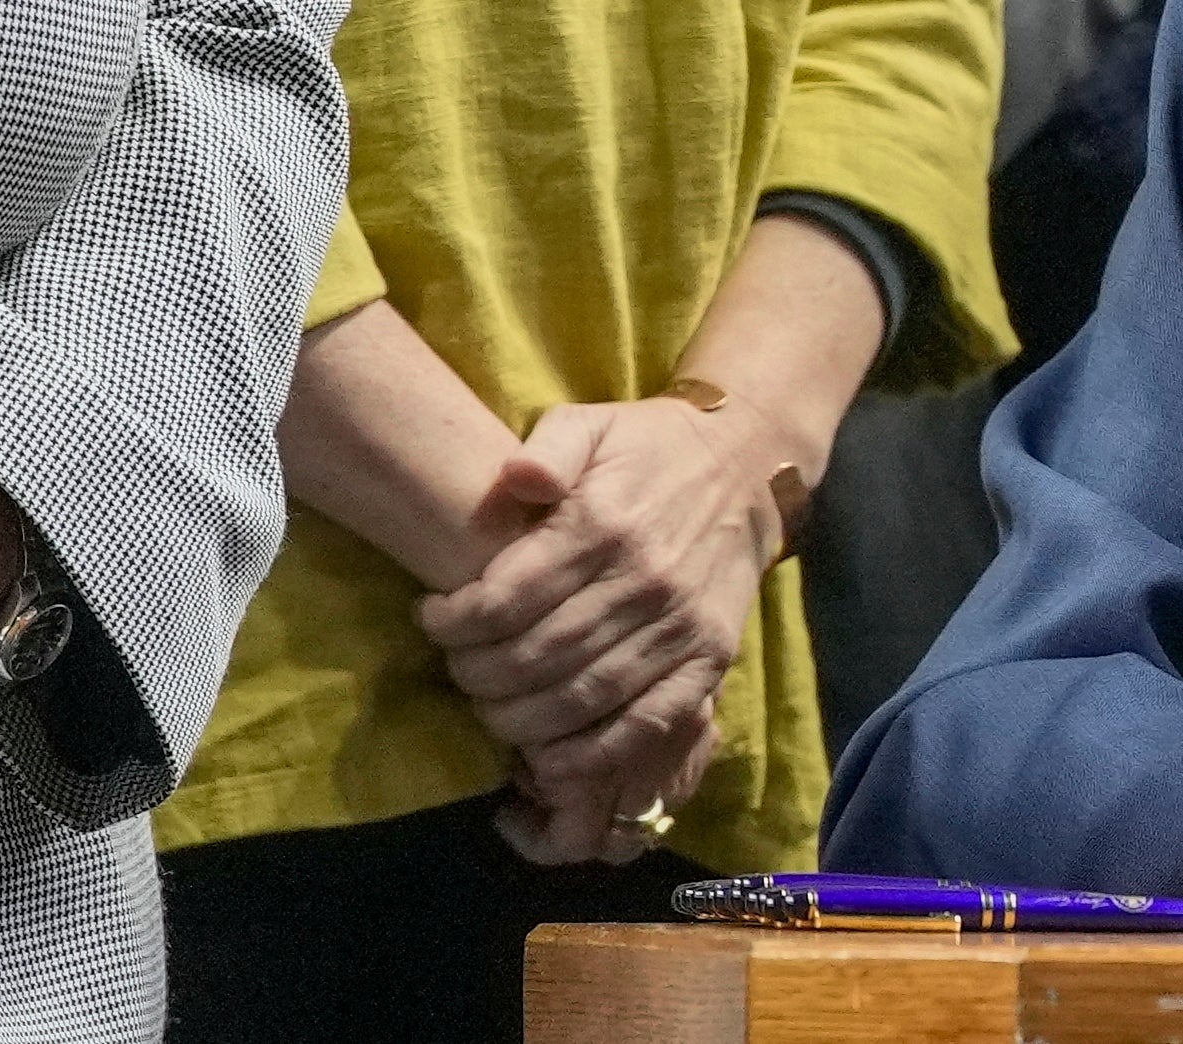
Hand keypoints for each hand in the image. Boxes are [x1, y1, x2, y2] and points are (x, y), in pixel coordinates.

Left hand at [417, 399, 777, 858]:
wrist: (749, 467)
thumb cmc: (650, 449)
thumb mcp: (592, 425)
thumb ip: (547, 448)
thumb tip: (514, 479)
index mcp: (604, 523)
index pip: (505, 599)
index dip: (453, 623)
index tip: (433, 617)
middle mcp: (643, 580)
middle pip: (533, 658)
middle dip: (475, 676)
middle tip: (458, 667)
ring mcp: (678, 626)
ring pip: (577, 699)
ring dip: (516, 719)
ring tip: (492, 705)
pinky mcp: (707, 659)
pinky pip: (641, 725)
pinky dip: (588, 756)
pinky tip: (547, 757)